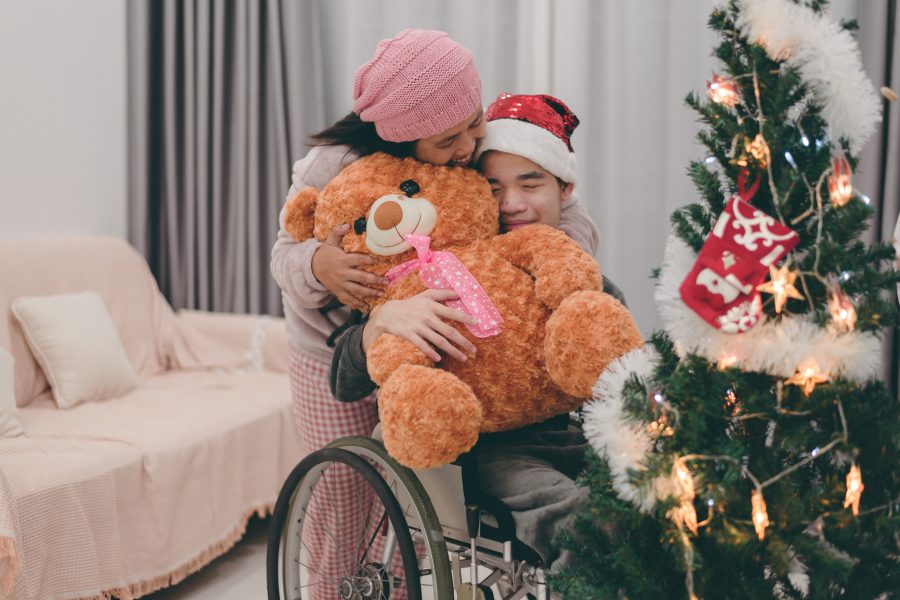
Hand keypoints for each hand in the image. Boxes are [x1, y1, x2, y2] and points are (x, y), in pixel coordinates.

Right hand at [312, 224, 386, 310]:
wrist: (312, 268)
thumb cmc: (325, 253)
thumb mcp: (330, 241)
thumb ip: (338, 232)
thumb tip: (347, 224)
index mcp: (343, 260)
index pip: (359, 260)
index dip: (370, 261)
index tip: (380, 261)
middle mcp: (343, 273)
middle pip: (361, 277)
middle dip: (375, 280)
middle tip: (387, 281)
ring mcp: (341, 284)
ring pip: (357, 290)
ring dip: (370, 293)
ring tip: (382, 294)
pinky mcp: (339, 292)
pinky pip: (349, 300)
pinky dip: (358, 305)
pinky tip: (367, 308)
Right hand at [362, 289, 478, 361]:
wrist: (389, 313)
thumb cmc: (411, 304)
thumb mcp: (426, 295)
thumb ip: (443, 293)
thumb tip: (460, 292)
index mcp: (432, 306)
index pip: (452, 312)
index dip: (465, 318)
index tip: (477, 323)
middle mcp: (427, 317)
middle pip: (448, 331)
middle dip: (463, 341)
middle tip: (474, 350)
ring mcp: (418, 327)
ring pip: (439, 341)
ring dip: (452, 351)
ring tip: (464, 358)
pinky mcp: (409, 335)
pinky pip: (422, 345)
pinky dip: (430, 352)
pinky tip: (440, 358)